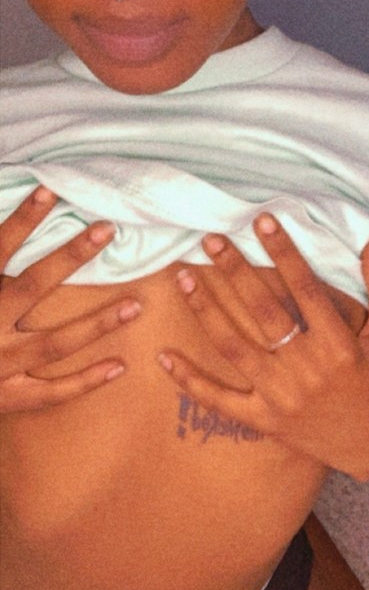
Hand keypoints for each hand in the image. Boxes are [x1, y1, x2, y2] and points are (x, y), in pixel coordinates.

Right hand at [0, 187, 140, 412]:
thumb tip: (13, 213)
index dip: (21, 221)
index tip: (49, 191)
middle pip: (31, 287)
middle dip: (69, 257)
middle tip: (106, 230)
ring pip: (54, 344)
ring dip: (96, 325)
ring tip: (135, 305)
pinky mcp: (9, 398)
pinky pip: (52, 392)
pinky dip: (85, 381)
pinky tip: (119, 366)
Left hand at [159, 215, 368, 480]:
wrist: (365, 445)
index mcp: (338, 347)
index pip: (305, 290)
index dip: (285, 252)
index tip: (263, 221)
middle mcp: (306, 370)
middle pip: (264, 312)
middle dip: (236, 272)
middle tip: (212, 240)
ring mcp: (279, 396)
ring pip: (234, 347)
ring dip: (206, 311)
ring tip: (183, 277)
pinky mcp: (261, 418)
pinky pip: (218, 399)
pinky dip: (190, 380)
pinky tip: (162, 355)